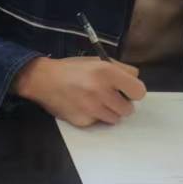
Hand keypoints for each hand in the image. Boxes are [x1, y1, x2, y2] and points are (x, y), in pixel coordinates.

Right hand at [11, 55, 145, 126]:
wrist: (44, 80)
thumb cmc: (72, 69)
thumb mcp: (97, 60)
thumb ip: (120, 68)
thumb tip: (135, 79)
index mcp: (107, 73)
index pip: (138, 91)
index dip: (133, 92)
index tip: (127, 91)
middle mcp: (101, 91)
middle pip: (128, 109)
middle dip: (121, 104)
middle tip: (109, 97)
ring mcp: (92, 109)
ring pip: (115, 119)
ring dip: (109, 112)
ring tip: (95, 101)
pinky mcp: (83, 121)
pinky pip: (98, 122)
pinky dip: (94, 116)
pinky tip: (83, 106)